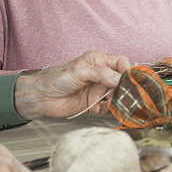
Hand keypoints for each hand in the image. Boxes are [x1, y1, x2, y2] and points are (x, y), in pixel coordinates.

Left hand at [14, 51, 131, 118]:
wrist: (43, 97)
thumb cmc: (57, 78)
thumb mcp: (80, 71)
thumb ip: (101, 73)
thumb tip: (119, 79)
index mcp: (99, 61)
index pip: (121, 62)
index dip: (127, 70)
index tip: (128, 79)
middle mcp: (101, 75)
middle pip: (122, 81)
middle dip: (124, 88)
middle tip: (121, 94)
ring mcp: (99, 90)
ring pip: (117, 95)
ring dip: (117, 100)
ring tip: (111, 102)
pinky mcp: (95, 104)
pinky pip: (108, 108)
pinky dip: (109, 110)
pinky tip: (100, 108)